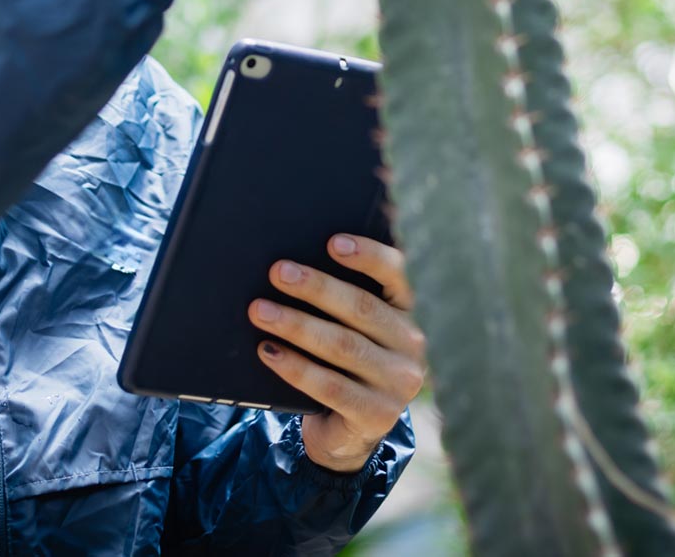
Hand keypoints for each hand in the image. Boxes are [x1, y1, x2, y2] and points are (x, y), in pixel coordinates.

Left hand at [248, 234, 426, 473]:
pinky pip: (329, 386)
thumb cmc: (347, 365)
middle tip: (279, 272)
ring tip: (260, 310)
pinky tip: (268, 351)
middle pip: (362, 308)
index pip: (399, 275)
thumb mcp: (356, 329)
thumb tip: (296, 265)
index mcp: (411, 313)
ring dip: (297, 324)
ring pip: (343, 346)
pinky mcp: (377, 415)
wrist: (349, 432)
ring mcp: (399, 384)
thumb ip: (344, 300)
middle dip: (316, 287)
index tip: (333, 242)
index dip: (369, 256)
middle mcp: (414, 346)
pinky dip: (295, 366)